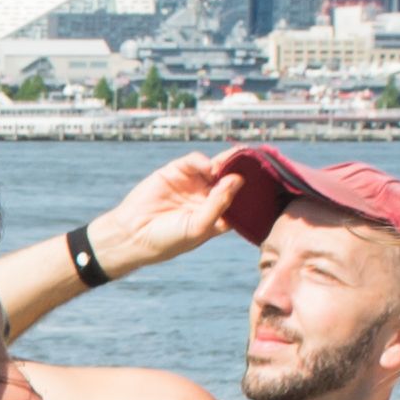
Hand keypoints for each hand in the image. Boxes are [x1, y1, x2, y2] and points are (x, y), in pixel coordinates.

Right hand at [91, 148, 245, 276]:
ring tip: (234, 160)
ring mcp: (193, 184)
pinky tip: (209, 167)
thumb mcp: (198, 226)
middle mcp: (207, 198)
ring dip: (226, 162)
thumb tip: (238, 180)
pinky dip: (203, 161)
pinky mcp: (176, 172)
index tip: (267, 181)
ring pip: (216, 167)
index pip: (241, 199)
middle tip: (256, 160)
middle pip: (231, 179)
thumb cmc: (168, 239)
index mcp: (218, 215)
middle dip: (242, 170)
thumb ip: (219, 204)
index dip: (252, 190)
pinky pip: (195, 162)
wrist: (132, 235)